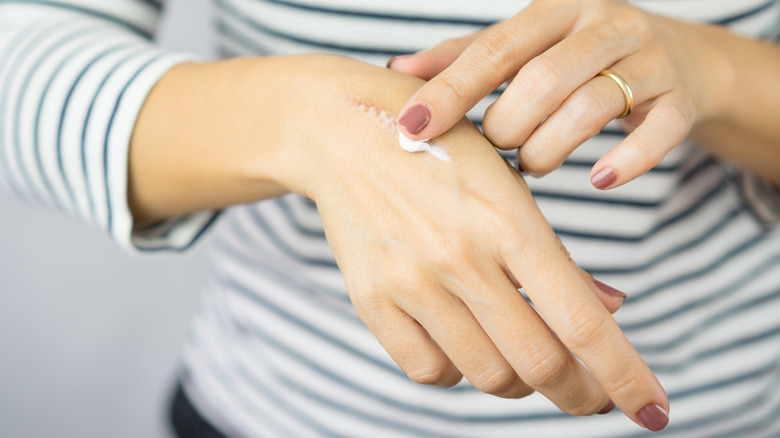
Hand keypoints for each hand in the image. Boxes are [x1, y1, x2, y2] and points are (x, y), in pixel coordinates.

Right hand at [130, 54, 666, 430]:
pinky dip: (458, 373)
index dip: (626, 376)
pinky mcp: (372, 300)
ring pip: (487, 376)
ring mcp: (411, 283)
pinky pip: (428, 372)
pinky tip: (465, 346)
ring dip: (519, 382)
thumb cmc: (442, 151)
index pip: (582, 322)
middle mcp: (461, 258)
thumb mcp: (509, 183)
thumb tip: (609, 311)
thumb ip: (557, 255)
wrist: (345, 133)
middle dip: (581, 393)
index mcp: (509, 221)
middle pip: (540, 365)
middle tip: (591, 396)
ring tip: (523, 360)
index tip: (653, 411)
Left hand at [390, 0, 729, 189]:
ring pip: (592, 106)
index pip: (495, 49)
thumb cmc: (577, 55)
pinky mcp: (681, 99)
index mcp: (555, 9)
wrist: (677, 57)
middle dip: (506, 127)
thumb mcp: (523, 48)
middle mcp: (603, 25)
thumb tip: (397, 73)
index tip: (412, 125)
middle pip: (543, 80)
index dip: (451, 89)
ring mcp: (648, 60)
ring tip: (531, 163)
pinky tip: (599, 179)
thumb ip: (464, 59)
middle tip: (496, 148)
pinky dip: (626, 162)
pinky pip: (657, 133)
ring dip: (549, 149)